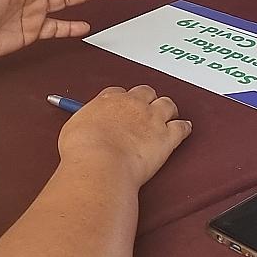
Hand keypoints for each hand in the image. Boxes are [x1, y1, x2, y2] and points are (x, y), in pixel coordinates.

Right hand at [58, 85, 191, 186]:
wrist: (100, 164)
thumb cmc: (83, 150)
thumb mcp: (72, 130)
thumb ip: (83, 123)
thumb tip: (84, 127)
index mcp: (109, 100)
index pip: (120, 92)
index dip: (123, 100)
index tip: (123, 107)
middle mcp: (133, 104)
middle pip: (146, 92)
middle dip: (147, 100)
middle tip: (145, 109)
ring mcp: (152, 119)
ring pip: (167, 104)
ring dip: (167, 110)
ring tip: (167, 115)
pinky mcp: (167, 136)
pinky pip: (182, 127)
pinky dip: (184, 128)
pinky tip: (184, 128)